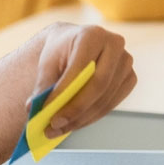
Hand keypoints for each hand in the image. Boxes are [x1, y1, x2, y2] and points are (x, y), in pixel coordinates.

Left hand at [30, 23, 135, 138]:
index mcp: (92, 35)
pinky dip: (92, 117)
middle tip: (54, 126)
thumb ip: (42, 85)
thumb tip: (33, 109)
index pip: (80, 68)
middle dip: (75, 110)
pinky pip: (112, 103)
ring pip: (105, 99)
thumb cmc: (61, 51)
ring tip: (59, 129)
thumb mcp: (47, 62)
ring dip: (82, 119)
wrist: (76, 43)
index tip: (48, 112)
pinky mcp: (130, 78)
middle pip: (98, 85)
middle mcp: (114, 45)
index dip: (64, 93)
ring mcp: (126, 62)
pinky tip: (75, 123)